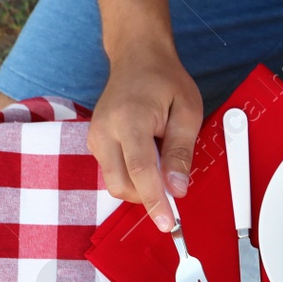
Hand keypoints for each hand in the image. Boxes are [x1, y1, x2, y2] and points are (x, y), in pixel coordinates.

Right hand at [87, 46, 202, 232]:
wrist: (136, 58)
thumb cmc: (164, 81)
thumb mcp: (187, 112)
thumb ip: (181, 152)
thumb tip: (177, 189)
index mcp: (128, 121)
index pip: (140, 172)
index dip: (155, 201)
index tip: (168, 223)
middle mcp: (104, 131)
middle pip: (122, 185)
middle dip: (148, 197)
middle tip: (174, 187)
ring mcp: (95, 138)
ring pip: (116, 183)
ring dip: (141, 186)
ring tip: (162, 161)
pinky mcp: (95, 143)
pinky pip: (114, 173)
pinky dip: (133, 177)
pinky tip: (150, 159)